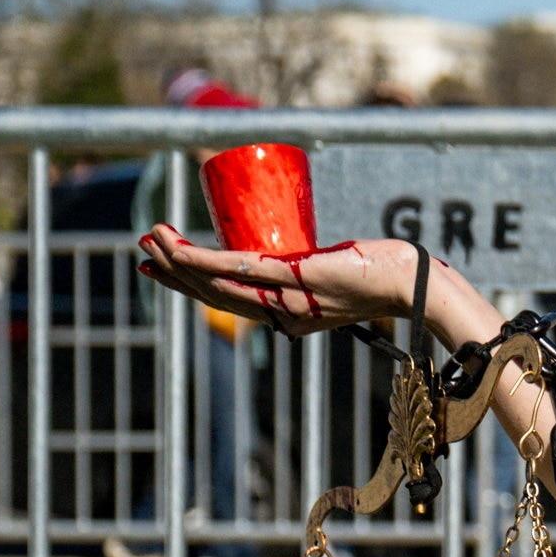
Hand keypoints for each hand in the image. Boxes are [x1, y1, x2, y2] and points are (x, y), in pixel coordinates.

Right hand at [134, 225, 440, 333]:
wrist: (413, 285)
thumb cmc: (382, 277)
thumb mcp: (337, 283)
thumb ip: (317, 276)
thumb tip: (303, 259)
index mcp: (286, 319)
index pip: (227, 302)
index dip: (187, 285)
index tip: (159, 267)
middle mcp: (280, 315)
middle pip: (211, 294)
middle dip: (172, 271)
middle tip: (143, 248)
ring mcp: (285, 298)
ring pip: (215, 283)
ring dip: (176, 260)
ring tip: (151, 237)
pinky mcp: (294, 278)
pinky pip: (236, 270)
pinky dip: (200, 260)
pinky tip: (178, 248)